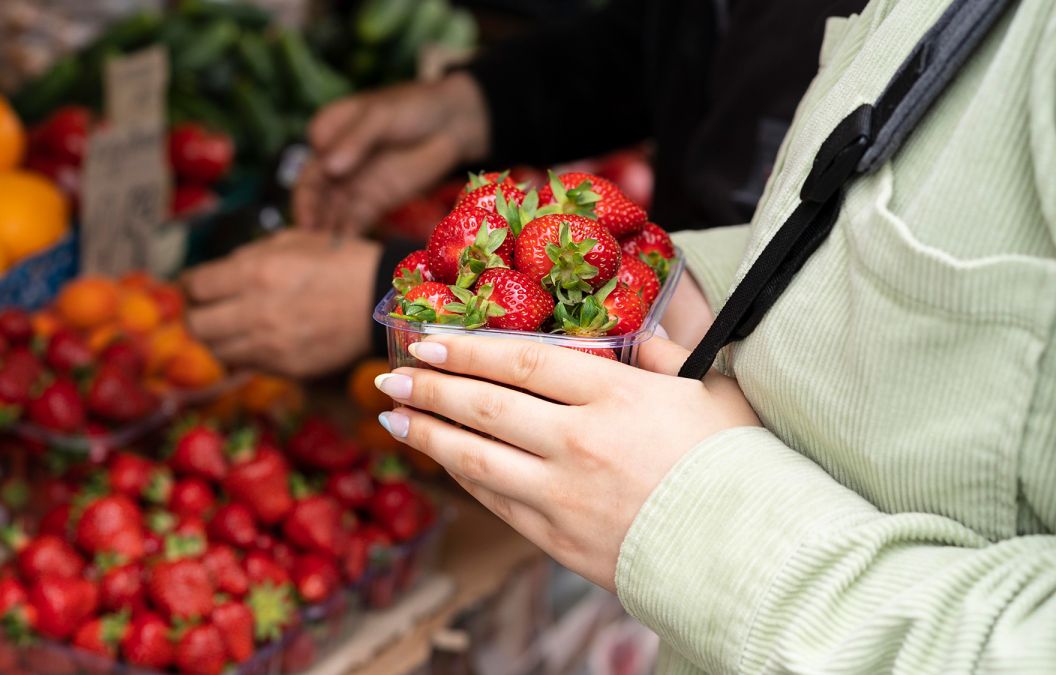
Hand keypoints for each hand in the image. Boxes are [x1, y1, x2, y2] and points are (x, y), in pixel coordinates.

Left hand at [181, 230, 380, 377]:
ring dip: (218, 338)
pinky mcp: (286, 367)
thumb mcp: (293, 242)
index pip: (196, 286)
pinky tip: (259, 339)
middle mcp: (256, 311)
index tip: (198, 285)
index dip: (192, 285)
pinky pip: (246, 365)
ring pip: (217, 350)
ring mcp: (271, 345)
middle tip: (208, 309)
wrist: (383, 299)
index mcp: (256, 272)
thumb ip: (249, 256)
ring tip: (231, 327)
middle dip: (197, 315)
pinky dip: (244, 353)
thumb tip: (216, 274)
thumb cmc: (339, 261)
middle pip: (197, 324)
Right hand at [293, 72, 489, 234]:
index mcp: (327, 135)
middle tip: (312, 243)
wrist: (451, 123)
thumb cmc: (413, 107)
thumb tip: (330, 167)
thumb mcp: (381, 116)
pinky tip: (346, 251)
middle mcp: (334, 162)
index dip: (304, 194)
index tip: (307, 215)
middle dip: (312, 219)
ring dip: (327, 232)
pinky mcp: (373, 201)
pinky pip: (355, 220)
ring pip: (332, 211)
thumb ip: (355, 140)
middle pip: (317, 196)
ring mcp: (353, 184)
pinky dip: (348, 235)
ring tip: (325, 254)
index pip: (309, 167)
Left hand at [372, 335, 759, 590]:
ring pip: (476, 459)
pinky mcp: (560, 540)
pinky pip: (497, 503)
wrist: (752, 554)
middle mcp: (579, 442)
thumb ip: (667, 353)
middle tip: (392, 374)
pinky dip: (465, 480)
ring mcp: (564, 495)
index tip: (429, 339)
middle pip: (485, 406)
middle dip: (430, 386)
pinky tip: (444, 463)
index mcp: (615, 395)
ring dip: (428, 434)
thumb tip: (638, 328)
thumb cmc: (739, 464)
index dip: (466, 348)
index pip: (520, 361)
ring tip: (393, 416)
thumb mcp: (713, 390)